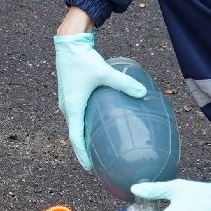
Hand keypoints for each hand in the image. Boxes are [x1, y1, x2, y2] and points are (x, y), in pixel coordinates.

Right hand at [53, 32, 145, 170]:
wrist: (68, 43)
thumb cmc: (83, 59)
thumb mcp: (104, 72)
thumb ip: (124, 83)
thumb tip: (143, 92)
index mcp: (73, 108)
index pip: (75, 138)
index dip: (82, 155)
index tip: (90, 168)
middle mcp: (68, 107)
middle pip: (75, 134)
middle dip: (85, 149)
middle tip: (97, 161)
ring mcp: (68, 101)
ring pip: (76, 124)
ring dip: (84, 137)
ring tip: (97, 146)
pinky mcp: (72, 94)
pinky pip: (78, 115)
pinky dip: (85, 124)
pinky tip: (98, 123)